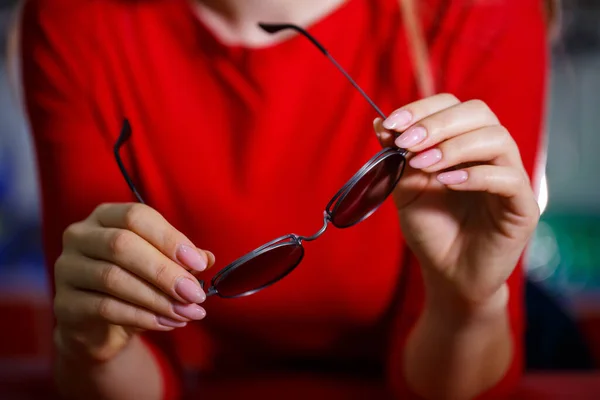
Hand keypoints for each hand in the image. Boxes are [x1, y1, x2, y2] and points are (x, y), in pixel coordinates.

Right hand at [54, 203, 214, 361]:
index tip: (199, 264)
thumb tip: (206, 258)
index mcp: (106, 216)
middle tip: (195, 294)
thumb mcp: (161, 267)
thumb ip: (182, 259)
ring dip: (157, 298)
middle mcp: (80, 236)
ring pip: (113, 279)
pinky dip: (142, 316)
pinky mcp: (64, 303)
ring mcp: (67, 268)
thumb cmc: (134, 284)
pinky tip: (166, 323)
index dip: (170, 238)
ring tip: (186, 313)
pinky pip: (104, 308)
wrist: (100, 326)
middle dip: (165, 272)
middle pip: (122, 246)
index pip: (137, 216)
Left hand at [375, 93, 538, 311]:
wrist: (448, 274)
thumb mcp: (406, 190)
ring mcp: (510, 177)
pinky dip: (475, 175)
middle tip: (408, 142)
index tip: (392, 125)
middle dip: (438, 123)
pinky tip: (447, 183)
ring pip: (497, 139)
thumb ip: (397, 158)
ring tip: (424, 163)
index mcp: (463, 143)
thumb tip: (379, 122)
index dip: (423, 109)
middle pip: (478, 113)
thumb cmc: (430, 230)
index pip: (452, 105)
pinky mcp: (523, 206)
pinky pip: (508, 178)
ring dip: (455, 146)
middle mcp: (490, 154)